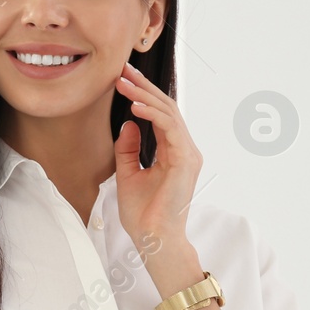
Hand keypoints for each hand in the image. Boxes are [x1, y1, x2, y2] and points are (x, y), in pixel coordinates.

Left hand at [113, 59, 202, 244]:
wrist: (153, 239)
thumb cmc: (143, 214)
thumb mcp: (127, 174)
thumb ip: (128, 149)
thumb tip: (128, 124)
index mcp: (173, 152)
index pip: (159, 115)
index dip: (141, 95)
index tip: (121, 80)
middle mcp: (184, 149)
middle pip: (166, 108)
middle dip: (143, 88)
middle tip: (122, 71)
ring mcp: (188, 154)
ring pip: (169, 114)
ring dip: (145, 97)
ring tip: (124, 84)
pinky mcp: (185, 161)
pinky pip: (171, 130)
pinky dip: (153, 115)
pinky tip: (136, 107)